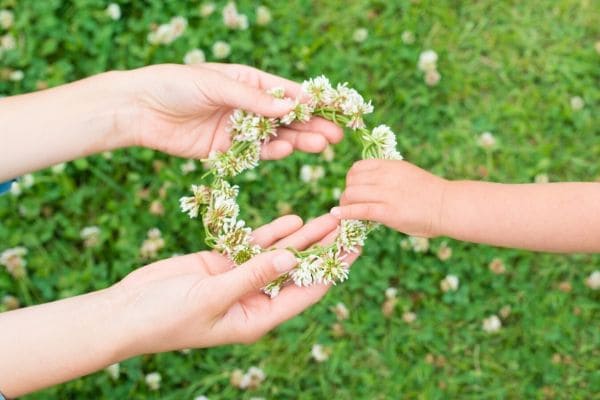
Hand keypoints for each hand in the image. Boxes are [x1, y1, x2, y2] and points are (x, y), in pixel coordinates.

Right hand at [111, 214, 357, 355]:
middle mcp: (255, 300)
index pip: (307, 290)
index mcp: (258, 318)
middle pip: (300, 270)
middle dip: (325, 248)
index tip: (357, 247)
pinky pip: (255, 245)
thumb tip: (293, 259)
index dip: (334, 267)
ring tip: (331, 216)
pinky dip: (273, 232)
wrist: (127, 311)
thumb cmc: (165, 316)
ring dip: (304, 237)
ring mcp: (240, 279)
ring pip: (281, 254)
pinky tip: (295, 219)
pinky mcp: (224, 263)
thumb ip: (252, 275)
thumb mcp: (212, 297)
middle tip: (351, 224)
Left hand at [118, 63, 342, 159]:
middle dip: (313, 125)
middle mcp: (248, 106)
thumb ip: (253, 99)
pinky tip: (285, 150)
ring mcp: (239, 129)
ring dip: (298, 140)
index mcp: (248, 81)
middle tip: (336, 136)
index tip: (337, 109)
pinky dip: (271, 152)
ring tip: (319, 145)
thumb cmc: (175, 85)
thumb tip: (291, 107)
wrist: (139, 109)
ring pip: (276, 136)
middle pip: (288, 118)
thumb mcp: (216, 85)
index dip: (313, 101)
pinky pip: (255, 152)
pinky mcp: (227, 150)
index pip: (287, 92)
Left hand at [330, 159, 447, 237]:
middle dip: (347, 192)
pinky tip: (337, 214)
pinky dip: (345, 212)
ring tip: (346, 211)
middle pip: (351, 180)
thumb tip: (369, 183)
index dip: (351, 179)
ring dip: (345, 203)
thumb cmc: (431, 194)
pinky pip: (359, 209)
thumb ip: (389, 176)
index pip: (358, 167)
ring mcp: (387, 194)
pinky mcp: (388, 212)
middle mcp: (386, 177)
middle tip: (349, 203)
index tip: (354, 189)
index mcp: (391, 166)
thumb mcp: (407, 175)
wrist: (449, 206)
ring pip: (352, 194)